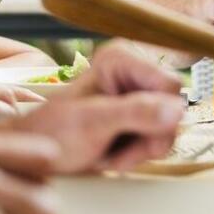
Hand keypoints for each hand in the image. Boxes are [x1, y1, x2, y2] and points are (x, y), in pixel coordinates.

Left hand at [0, 46, 183, 172]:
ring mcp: (137, 95)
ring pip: (170, 127)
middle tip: (114, 147)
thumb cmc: (53, 133)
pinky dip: (139, 153)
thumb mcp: (94, 123)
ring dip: (141, 149)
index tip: (126, 129)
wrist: (36, 154)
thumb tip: (177, 109)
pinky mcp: (138, 116)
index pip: (170, 85)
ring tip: (109, 151)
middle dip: (148, 137)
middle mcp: (133, 72)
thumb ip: (136, 113)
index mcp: (121, 58)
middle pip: (174, 108)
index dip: (157, 114)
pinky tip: (114, 152)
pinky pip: (160, 138)